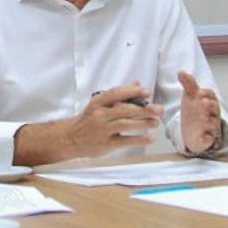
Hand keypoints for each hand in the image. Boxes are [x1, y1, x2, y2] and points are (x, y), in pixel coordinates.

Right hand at [15, 82, 162, 164]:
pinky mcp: (105, 145)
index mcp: (98, 102)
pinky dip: (139, 140)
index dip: (132, 91)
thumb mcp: (99, 104)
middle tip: (159, 109)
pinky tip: (150, 138)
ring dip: (143, 124)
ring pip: (126, 125)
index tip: (147, 91)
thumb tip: (137, 83)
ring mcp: (102, 130)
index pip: (116, 93)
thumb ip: (119, 95)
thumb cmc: (88, 119)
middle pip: (124, 110)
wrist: (69, 139)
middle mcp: (99, 115)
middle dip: (144, 109)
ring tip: (156, 122)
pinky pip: (124, 141)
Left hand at [178, 71, 221, 154]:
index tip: (198, 92)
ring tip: (201, 119)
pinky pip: (208, 138)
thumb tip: (181, 71)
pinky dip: (206, 138)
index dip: (205, 93)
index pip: (211, 94)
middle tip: (203, 102)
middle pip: (214, 108)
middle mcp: (213, 112)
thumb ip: (188, 83)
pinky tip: (201, 137)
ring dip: (208, 121)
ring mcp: (211, 125)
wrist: (192, 129)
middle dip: (210, 105)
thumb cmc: (194, 109)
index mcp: (209, 99)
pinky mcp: (207, 137)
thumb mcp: (190, 95)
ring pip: (213, 123)